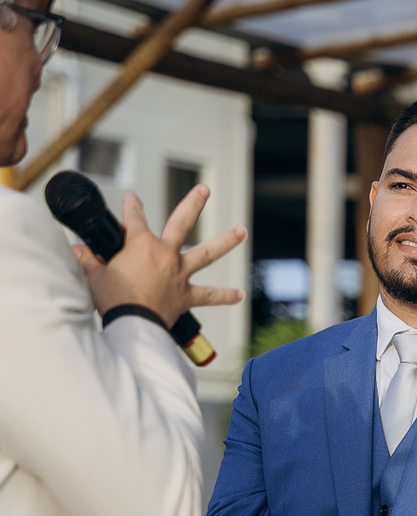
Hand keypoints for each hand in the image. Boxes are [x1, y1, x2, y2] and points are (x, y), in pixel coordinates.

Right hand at [75, 186, 245, 322]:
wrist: (131, 325)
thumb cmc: (112, 300)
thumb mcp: (94, 276)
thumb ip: (87, 260)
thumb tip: (76, 250)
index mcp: (141, 245)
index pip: (134, 218)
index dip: (131, 205)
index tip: (131, 196)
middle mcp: (165, 254)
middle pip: (182, 222)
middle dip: (194, 203)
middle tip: (205, 189)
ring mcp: (179, 273)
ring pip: (207, 253)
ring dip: (226, 241)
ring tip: (241, 230)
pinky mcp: (187, 295)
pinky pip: (210, 295)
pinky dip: (225, 296)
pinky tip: (240, 294)